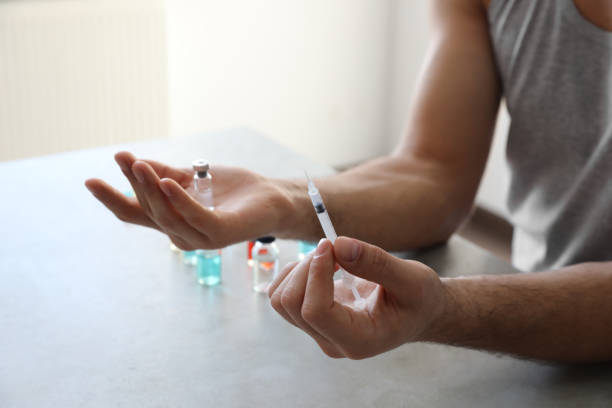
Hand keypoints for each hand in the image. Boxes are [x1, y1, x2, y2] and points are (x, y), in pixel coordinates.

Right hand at [85, 151, 294, 249]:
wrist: (269, 199)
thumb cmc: (231, 190)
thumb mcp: (191, 177)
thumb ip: (163, 173)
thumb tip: (131, 161)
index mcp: (171, 222)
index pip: (135, 213)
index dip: (112, 198)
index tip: (90, 179)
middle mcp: (181, 234)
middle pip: (148, 210)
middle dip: (134, 184)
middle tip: (124, 158)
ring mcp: (200, 237)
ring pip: (167, 213)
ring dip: (151, 187)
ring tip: (140, 164)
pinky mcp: (220, 233)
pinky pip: (195, 216)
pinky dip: (180, 199)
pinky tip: (169, 182)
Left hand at [268, 237, 446, 358]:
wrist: (418, 311)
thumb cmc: (419, 299)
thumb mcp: (411, 279)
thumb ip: (376, 263)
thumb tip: (338, 244)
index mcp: (358, 340)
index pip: (315, 311)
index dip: (315, 273)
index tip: (330, 245)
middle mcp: (332, 342)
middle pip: (292, 304)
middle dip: (306, 267)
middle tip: (332, 246)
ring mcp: (319, 333)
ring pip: (281, 300)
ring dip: (297, 269)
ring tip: (327, 255)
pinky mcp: (311, 320)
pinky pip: (282, 296)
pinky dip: (293, 273)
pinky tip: (320, 265)